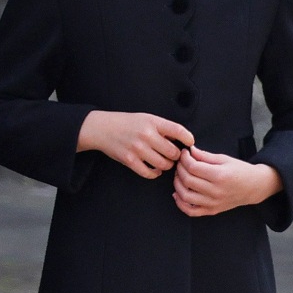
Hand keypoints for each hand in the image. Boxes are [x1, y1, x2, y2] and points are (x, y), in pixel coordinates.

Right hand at [77, 111, 194, 178]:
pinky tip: (155, 170)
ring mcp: (138, 149)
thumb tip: (182, 139)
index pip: (178, 130)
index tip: (190, 144)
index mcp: (153, 122)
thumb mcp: (146, 118)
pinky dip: (155, 173)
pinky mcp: (129, 160)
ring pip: (163, 164)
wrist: (103, 128)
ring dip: (167, 165)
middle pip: (173, 152)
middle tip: (174, 156)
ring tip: (164, 162)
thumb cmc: (128, 123)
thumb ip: (163, 128)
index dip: (188, 139)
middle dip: (176, 156)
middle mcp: (146, 135)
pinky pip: (149, 173)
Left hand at [173, 146, 282, 216]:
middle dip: (180, 169)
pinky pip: (191, 211)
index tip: (184, 153)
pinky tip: (178, 194)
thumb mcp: (224, 159)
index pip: (193, 167)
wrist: (254, 187)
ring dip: (177, 185)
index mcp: (219, 175)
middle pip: (188, 180)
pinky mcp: (212, 210)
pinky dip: (181, 204)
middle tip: (181, 163)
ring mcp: (213, 203)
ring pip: (186, 196)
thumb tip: (190, 151)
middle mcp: (215, 191)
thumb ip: (205, 156)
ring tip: (179, 176)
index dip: (184, 159)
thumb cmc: (240, 171)